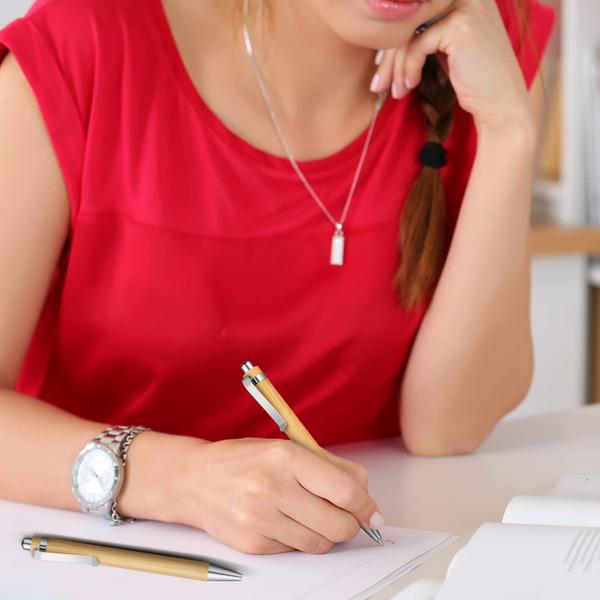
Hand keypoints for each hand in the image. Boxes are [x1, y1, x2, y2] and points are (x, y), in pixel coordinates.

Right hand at [170, 437, 382, 553]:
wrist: (196, 480)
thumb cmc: (246, 460)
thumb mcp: (287, 448)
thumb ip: (330, 466)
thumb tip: (365, 492)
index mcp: (286, 457)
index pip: (344, 490)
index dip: (366, 505)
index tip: (372, 512)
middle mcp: (272, 488)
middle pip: (338, 524)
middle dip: (352, 524)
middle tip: (349, 517)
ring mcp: (260, 519)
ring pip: (320, 543)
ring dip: (328, 534)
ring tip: (317, 516)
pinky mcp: (253, 544)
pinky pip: (296, 550)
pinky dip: (302, 539)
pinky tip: (289, 521)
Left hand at [372, 0, 533, 132]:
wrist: (501, 103)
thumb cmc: (472, 78)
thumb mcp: (446, 46)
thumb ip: (425, 30)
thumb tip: (382, 31)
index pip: (415, 12)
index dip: (392, 37)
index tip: (380, 63)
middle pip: (409, 18)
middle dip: (388, 55)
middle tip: (378, 83)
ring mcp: (466, 5)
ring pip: (408, 32)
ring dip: (395, 66)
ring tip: (394, 90)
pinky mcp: (459, 26)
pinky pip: (416, 45)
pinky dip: (408, 68)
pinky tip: (410, 85)